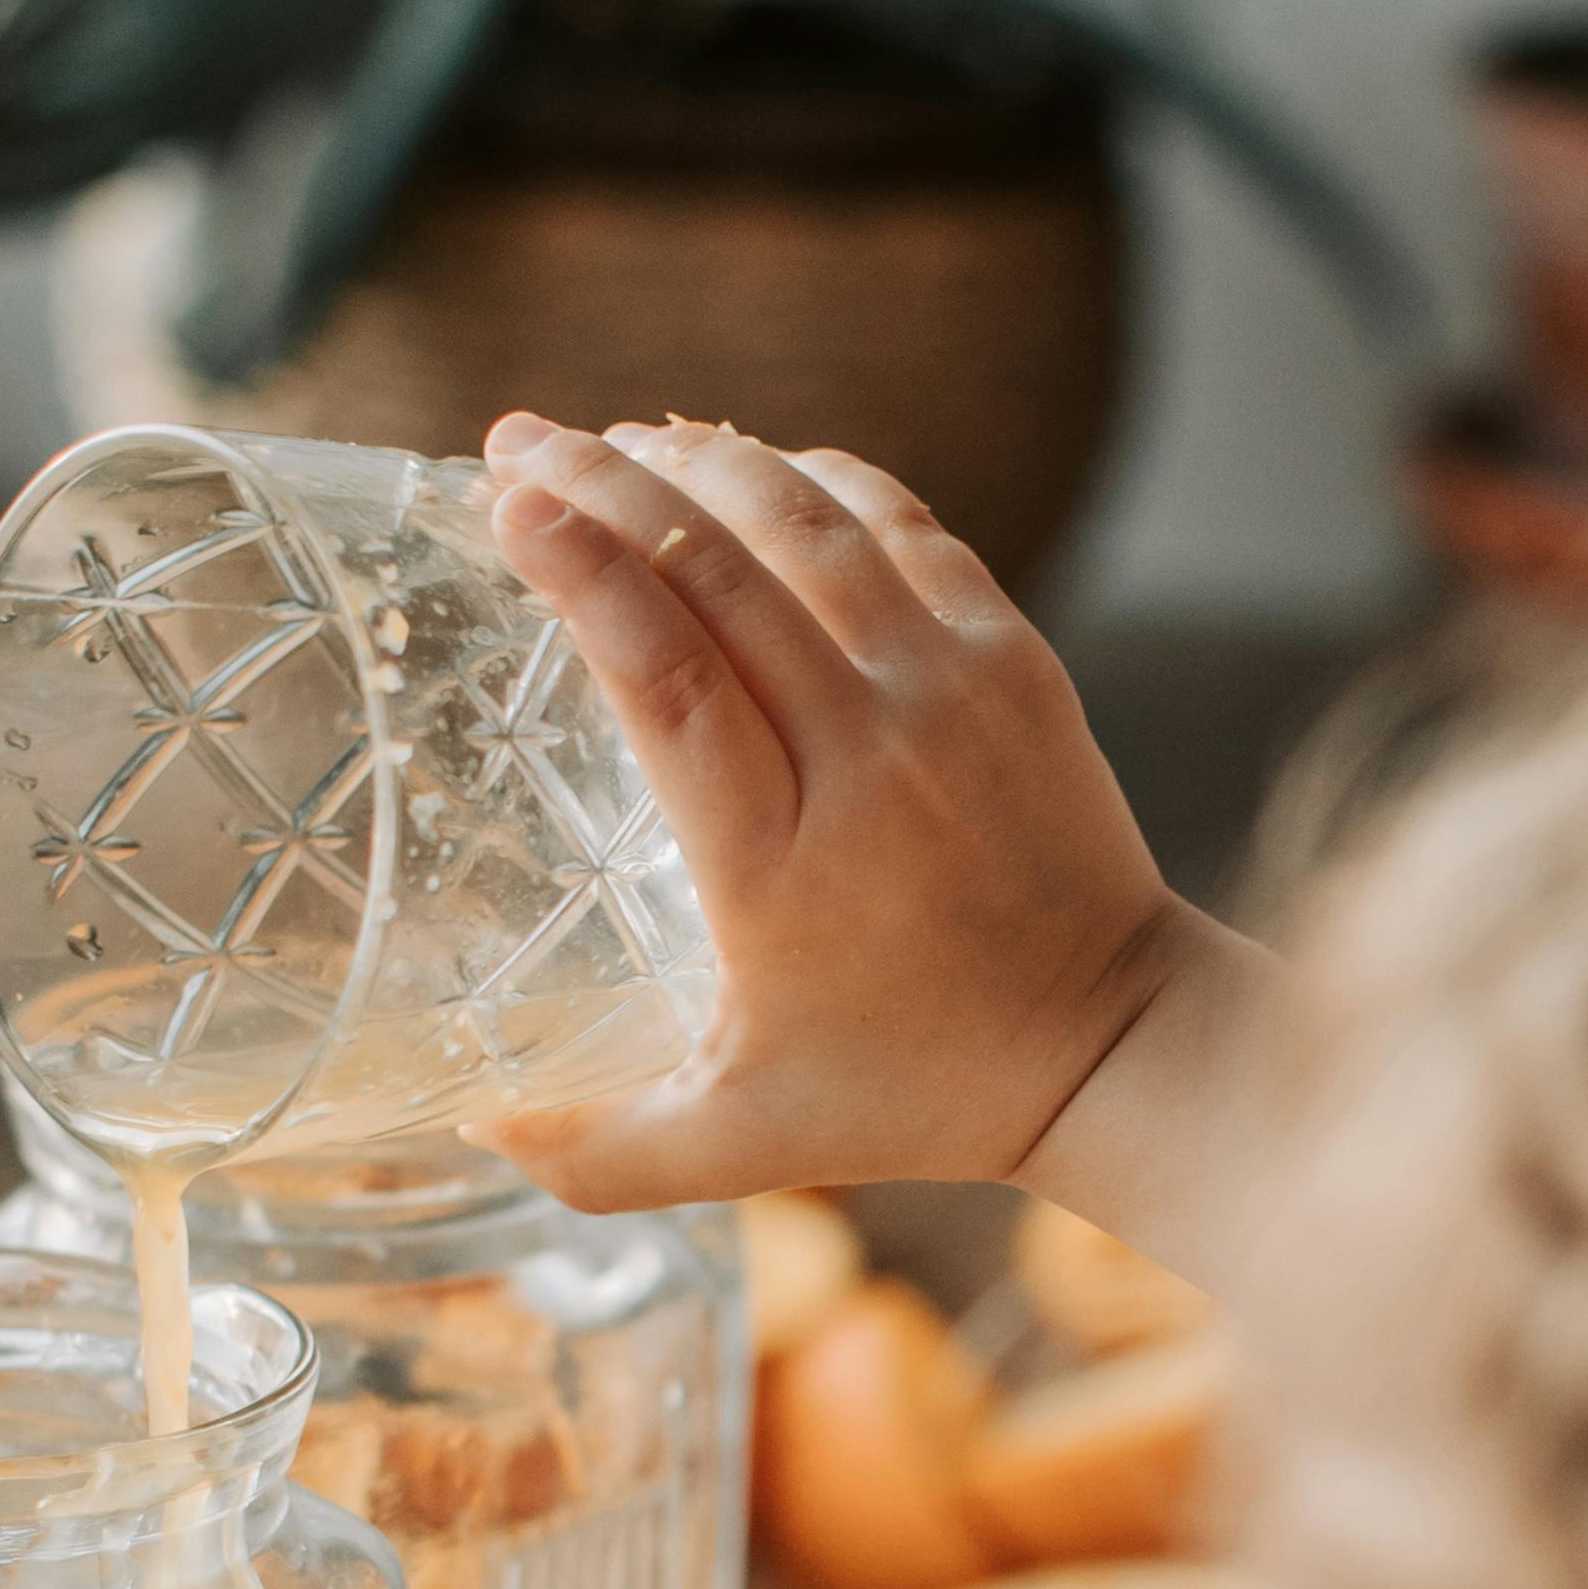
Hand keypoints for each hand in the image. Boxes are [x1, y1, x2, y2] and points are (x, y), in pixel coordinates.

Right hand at [474, 412, 1267, 1238]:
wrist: (1114, 1045)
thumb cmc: (917, 1094)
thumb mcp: (743, 1148)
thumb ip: (599, 1149)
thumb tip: (473, 1128)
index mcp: (779, 865)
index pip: (666, 674)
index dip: (583, 571)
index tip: (509, 504)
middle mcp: (868, 756)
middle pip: (718, 573)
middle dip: (605, 484)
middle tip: (515, 444)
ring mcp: (951, 693)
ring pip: (811, 526)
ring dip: (703, 461)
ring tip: (616, 439)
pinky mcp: (1012, 659)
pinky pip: (903, 528)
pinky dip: (817, 479)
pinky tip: (748, 465)